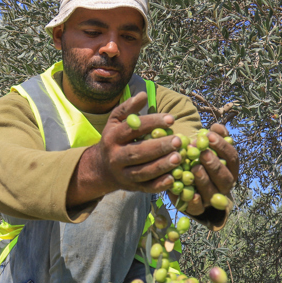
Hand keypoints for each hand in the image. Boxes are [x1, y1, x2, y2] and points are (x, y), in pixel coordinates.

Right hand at [67, 92, 183, 207]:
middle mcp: (115, 157)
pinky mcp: (131, 187)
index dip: (151, 123)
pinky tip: (173, 178)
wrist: (102, 168)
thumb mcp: (116, 122)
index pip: (132, 129)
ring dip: (161, 166)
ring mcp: (123, 174)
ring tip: (178, 157)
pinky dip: (159, 185)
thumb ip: (128, 108)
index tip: (171, 119)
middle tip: (177, 141)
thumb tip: (143, 94)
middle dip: (158, 147)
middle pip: (137, 152)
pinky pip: (146, 188)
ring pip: (142, 172)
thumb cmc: (115, 139)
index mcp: (112, 137)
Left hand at [166, 123, 237, 214]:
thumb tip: (216, 127)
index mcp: (230, 168)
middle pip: (225, 177)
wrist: (187, 181)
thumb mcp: (206, 146)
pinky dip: (195, 202)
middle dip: (214, 165)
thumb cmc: (199, 158)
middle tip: (202, 152)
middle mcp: (224, 185)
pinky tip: (191, 194)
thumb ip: (213, 136)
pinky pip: (198, 208)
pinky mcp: (197, 208)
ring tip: (194, 167)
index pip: (232, 158)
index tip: (209, 135)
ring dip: (204, 180)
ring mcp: (212, 198)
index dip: (222, 146)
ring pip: (212, 192)